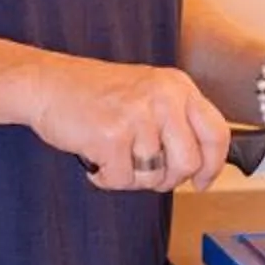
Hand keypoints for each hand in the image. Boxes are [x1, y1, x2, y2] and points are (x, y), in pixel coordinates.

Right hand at [26, 56, 232, 192]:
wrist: (47, 83)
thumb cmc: (95, 93)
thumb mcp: (148, 93)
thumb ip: (176, 121)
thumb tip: (200, 167)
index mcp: (177, 86)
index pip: (217, 133)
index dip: (213, 165)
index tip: (202, 181)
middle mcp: (163, 98)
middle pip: (188, 163)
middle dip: (167, 179)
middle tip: (144, 171)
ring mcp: (137, 116)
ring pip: (153, 176)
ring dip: (130, 176)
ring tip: (113, 154)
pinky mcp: (111, 136)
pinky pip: (122, 180)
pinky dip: (106, 177)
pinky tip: (96, 157)